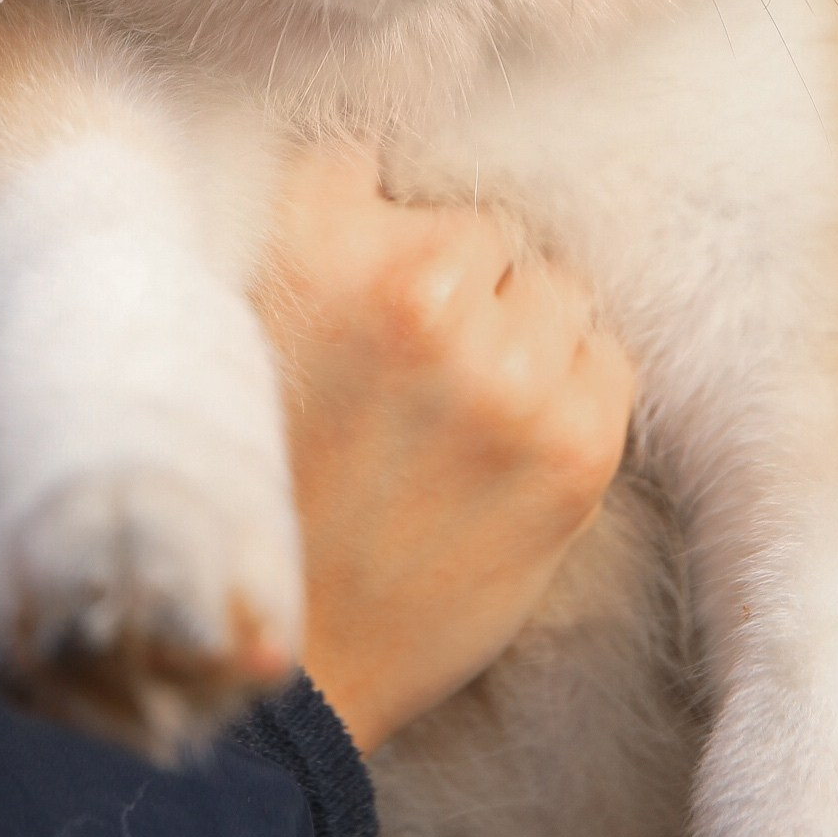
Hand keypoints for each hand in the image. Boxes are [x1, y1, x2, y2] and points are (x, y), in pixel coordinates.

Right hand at [254, 144, 634, 752]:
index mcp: (313, 239)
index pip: (378, 165)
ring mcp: (505, 366)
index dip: (369, 227)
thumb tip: (375, 173)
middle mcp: (416, 286)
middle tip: (401, 376)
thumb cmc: (249, 498)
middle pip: (480, 229)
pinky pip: (608, 358)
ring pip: (552, 289)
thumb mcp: (229, 330)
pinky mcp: (573, 444)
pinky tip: (506, 445)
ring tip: (454, 418)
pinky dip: (568, 390)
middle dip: (451, 287)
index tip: (357, 285)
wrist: (285, 672)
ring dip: (516, 336)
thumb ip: (300, 239)